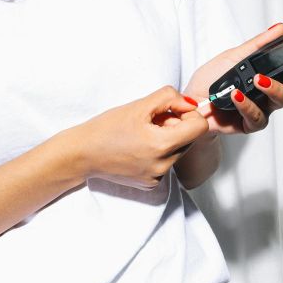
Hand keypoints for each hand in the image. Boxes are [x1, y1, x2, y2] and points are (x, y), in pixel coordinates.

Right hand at [68, 86, 207, 189]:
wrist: (82, 154)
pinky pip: (167, 163)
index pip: (200, 127)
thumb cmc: (106, 128)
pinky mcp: (151, 184)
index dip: (188, 114)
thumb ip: (169, 98)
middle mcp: (164, 165)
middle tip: (152, 122)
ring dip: (168, 139)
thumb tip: (190, 103)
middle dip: (176, 126)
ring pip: (179, 151)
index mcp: (162, 145)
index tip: (172, 111)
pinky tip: (138, 148)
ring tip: (143, 134)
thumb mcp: (139, 105)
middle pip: (190, 139)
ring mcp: (158, 177)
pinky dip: (158, 153)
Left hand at [182, 23, 282, 134]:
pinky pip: (258, 117)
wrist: (190, 104)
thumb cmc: (212, 81)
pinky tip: (237, 95)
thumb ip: (257, 45)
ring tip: (258, 78)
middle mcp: (271, 90)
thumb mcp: (232, 56)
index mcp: (271, 72)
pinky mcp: (250, 124)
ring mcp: (263, 107)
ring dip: (274, 87)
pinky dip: (248, 104)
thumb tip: (279, 28)